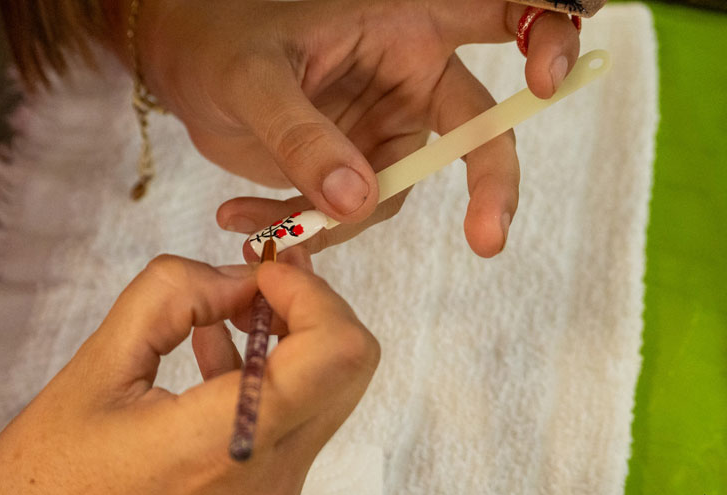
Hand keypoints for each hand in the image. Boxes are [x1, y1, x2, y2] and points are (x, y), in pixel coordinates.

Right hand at [0, 255, 379, 494]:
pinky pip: (293, 439)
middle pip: (345, 373)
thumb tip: (236, 277)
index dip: (312, 293)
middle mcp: (265, 491)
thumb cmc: (40, 491)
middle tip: (253, 285)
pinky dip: (270, 391)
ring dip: (287, 348)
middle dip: (307, 312)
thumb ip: (171, 297)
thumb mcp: (94, 371)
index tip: (265, 271)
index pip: (336, 352)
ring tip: (224, 318)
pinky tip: (215, 365)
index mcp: (222, 447)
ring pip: (323, 404)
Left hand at [134, 0, 579, 256]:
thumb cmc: (217, 40)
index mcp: (402, 26)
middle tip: (486, 239)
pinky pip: (347, 214)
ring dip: (338, 224)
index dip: (542, 37)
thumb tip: (357, 200)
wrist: (180, 65)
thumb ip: (302, 134)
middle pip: (476, 133)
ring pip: (394, 194)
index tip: (546, 80)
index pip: (497, 17)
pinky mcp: (349, 170)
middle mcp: (406, 79)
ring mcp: (380, 130)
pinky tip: (245, 226)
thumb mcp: (252, 79)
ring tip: (262, 232)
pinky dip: (304, 229)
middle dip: (488, 185)